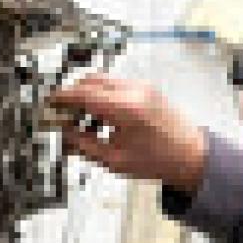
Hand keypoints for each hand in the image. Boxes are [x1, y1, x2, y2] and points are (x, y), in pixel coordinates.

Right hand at [50, 75, 206, 192]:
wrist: (193, 156)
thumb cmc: (158, 162)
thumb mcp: (115, 160)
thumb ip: (84, 145)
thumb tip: (64, 132)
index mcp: (125, 108)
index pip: (83, 94)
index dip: (62, 98)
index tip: (49, 104)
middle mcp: (134, 90)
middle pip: (91, 80)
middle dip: (73, 95)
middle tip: (64, 115)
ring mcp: (142, 86)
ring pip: (104, 81)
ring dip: (88, 96)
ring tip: (84, 123)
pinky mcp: (147, 88)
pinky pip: (117, 85)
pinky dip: (104, 96)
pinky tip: (103, 120)